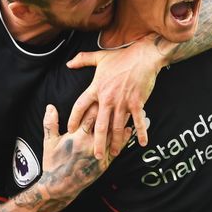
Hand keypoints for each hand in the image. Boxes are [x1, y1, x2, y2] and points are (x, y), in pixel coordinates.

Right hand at [40, 104, 130, 198]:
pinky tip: (130, 130)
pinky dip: (124, 139)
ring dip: (122, 122)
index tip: (105, 93)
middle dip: (113, 110)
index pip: (91, 115)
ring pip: (114, 135)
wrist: (59, 186)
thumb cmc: (53, 162)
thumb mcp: (49, 142)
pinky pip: (117, 149)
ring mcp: (98, 154)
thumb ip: (50, 123)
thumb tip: (50, 106)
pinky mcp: (104, 164)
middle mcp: (90, 144)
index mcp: (77, 136)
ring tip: (131, 110)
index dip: (99, 103)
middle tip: (123, 97)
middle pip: (105, 123)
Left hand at [66, 34, 165, 158]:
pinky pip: (137, 121)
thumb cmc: (122, 56)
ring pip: (117, 127)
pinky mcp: (136, 103)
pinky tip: (141, 143)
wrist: (143, 56)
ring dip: (116, 142)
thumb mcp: (100, 57)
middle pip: (99, 125)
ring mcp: (122, 102)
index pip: (80, 106)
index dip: (74, 119)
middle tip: (95, 156)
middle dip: (97, 142)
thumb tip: (69, 63)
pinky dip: (139, 133)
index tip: (70, 130)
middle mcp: (108, 98)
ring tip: (114, 153)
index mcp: (96, 88)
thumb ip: (82, 60)